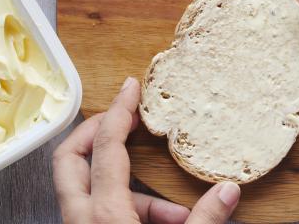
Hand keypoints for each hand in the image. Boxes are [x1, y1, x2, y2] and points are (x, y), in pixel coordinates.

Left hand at [53, 77, 240, 223]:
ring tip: (175, 211)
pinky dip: (132, 209)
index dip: (119, 111)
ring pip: (88, 188)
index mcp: (105, 215)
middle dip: (95, 130)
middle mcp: (81, 219)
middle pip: (69, 157)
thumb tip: (229, 190)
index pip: (106, 147)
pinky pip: (100, 212)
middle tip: (122, 118)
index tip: (130, 88)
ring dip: (130, 187)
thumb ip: (205, 218)